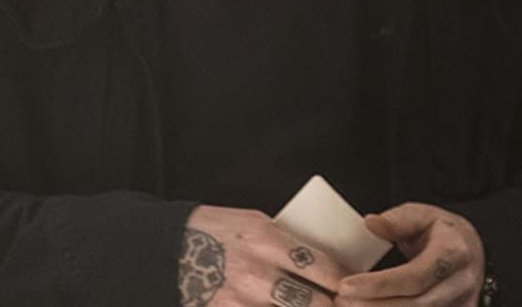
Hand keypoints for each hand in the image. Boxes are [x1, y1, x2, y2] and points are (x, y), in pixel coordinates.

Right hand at [178, 205, 348, 306]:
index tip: (354, 286)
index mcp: (267, 240)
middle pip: (315, 302)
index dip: (344, 281)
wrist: (167, 249)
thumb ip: (284, 241)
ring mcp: (241, 300)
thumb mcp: (253, 223)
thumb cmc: (212, 231)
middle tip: (347, 306)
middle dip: (334, 306)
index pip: (322, 266)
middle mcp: (257, 273)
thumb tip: (318, 259)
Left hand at [336, 203, 483, 306]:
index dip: (380, 285)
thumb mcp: (425, 215)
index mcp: (454, 253)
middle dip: (375, 306)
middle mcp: (461, 284)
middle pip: (416, 306)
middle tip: (342, 301)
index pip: (415, 277)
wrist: (473, 252)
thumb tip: (371, 223)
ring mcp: (461, 305)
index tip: (347, 286)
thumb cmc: (445, 234)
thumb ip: (398, 219)